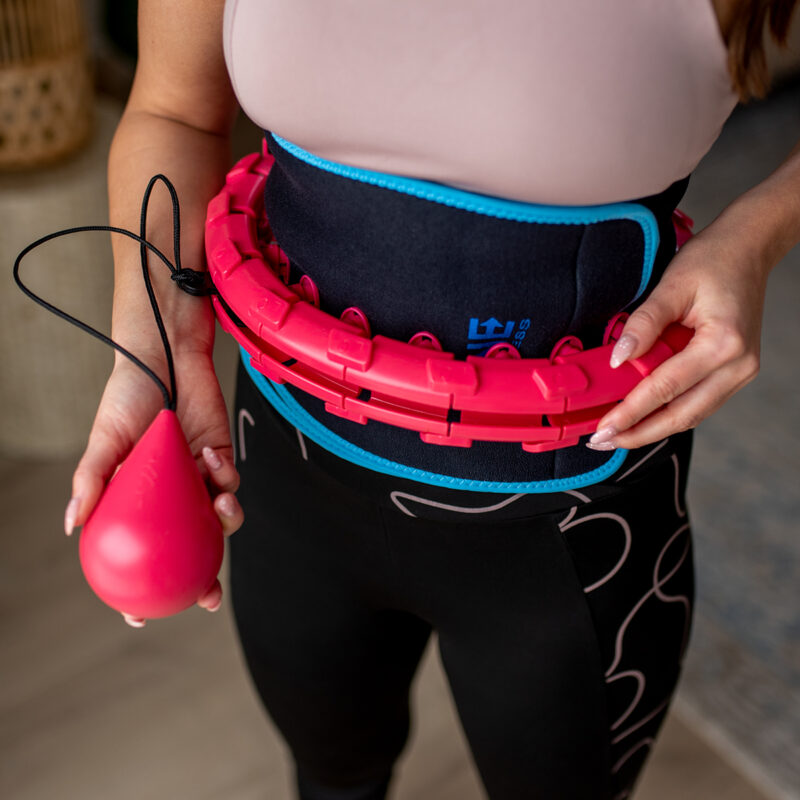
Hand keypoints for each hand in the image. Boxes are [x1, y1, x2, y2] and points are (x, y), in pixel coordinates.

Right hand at [64, 349, 243, 624]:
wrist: (165, 359)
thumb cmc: (128, 399)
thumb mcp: (104, 440)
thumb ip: (91, 480)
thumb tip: (72, 525)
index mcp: (138, 501)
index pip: (140, 551)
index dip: (140, 588)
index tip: (140, 618)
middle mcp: (170, 497)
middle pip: (189, 549)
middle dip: (204, 579)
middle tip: (208, 597)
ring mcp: (197, 480)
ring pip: (218, 518)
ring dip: (226, 519)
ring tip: (221, 504)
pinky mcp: (221, 459)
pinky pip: (228, 479)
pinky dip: (223, 473)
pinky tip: (209, 455)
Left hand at [587, 221, 766, 450]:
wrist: (748, 250)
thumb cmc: (712, 261)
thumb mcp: (671, 285)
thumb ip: (643, 324)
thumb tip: (617, 359)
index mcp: (723, 344)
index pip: (665, 388)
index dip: (630, 412)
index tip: (603, 428)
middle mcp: (738, 366)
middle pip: (682, 415)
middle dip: (639, 433)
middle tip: (602, 441)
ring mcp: (740, 372)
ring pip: (692, 415)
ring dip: (653, 429)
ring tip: (616, 436)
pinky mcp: (734, 373)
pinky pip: (698, 403)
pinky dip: (669, 414)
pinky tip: (642, 419)